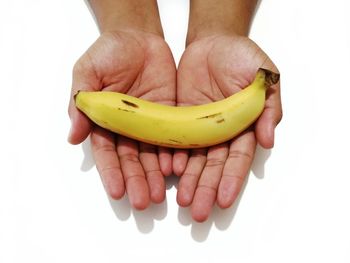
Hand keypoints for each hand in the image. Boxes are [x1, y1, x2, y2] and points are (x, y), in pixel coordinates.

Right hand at [68, 30, 175, 208]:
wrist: (139, 37)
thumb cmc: (109, 52)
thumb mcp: (88, 71)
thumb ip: (81, 102)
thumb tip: (73, 135)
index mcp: (105, 122)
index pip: (107, 153)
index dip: (112, 172)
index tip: (117, 191)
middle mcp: (128, 128)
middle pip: (132, 159)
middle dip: (136, 180)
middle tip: (143, 202)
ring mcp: (150, 124)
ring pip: (153, 154)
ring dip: (156, 175)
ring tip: (160, 194)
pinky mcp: (170, 116)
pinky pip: (172, 137)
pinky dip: (175, 154)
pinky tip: (177, 168)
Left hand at [174, 35, 281, 221]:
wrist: (213, 42)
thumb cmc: (242, 56)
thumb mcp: (263, 76)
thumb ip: (269, 107)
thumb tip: (269, 139)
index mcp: (243, 126)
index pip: (237, 158)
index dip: (231, 179)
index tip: (224, 200)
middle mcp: (221, 132)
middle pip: (213, 165)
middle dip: (207, 188)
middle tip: (198, 212)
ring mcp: (199, 127)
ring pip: (193, 158)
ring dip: (188, 180)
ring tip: (182, 200)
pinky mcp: (180, 119)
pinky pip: (175, 140)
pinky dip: (171, 156)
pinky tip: (168, 172)